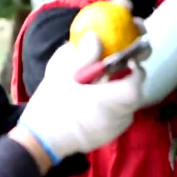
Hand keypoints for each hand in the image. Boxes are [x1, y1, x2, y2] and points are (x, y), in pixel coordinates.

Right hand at [16, 29, 145, 163]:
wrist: (40, 140)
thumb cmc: (53, 105)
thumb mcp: (62, 73)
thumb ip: (83, 53)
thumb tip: (96, 37)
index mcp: (111, 99)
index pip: (136, 82)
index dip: (134, 70)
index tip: (125, 60)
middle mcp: (118, 116)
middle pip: (134, 94)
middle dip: (127, 79)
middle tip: (113, 69)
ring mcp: (114, 129)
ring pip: (127, 106)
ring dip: (119, 93)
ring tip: (102, 84)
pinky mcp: (106, 137)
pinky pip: (117, 117)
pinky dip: (112, 107)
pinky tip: (95, 101)